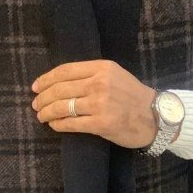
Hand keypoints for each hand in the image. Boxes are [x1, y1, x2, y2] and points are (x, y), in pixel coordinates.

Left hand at [31, 59, 158, 148]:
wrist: (156, 117)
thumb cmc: (133, 97)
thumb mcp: (115, 75)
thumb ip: (91, 75)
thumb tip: (59, 83)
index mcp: (102, 68)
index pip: (65, 71)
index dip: (46, 79)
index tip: (36, 87)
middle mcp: (100, 83)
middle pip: (60, 89)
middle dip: (42, 98)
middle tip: (35, 104)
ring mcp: (100, 104)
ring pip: (62, 107)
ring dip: (46, 112)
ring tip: (41, 116)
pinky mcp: (101, 124)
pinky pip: (71, 124)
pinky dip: (58, 125)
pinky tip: (54, 125)